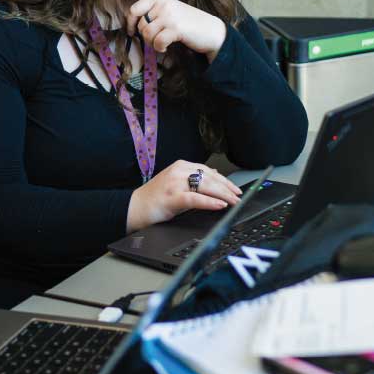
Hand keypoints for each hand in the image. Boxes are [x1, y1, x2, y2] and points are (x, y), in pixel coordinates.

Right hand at [127, 160, 242, 231]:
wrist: (134, 208)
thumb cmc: (155, 199)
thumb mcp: (177, 185)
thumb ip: (194, 181)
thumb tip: (217, 181)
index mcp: (181, 166)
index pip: (209, 172)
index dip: (225, 181)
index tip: (236, 189)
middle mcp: (179, 171)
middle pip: (210, 178)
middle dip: (228, 189)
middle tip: (239, 197)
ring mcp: (175, 183)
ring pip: (206, 186)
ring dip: (223, 195)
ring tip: (234, 202)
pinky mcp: (172, 197)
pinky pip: (195, 198)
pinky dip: (210, 202)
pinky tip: (220, 205)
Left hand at [128, 0, 226, 59]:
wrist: (212, 31)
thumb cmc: (190, 24)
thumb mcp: (171, 12)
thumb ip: (155, 14)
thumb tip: (134, 26)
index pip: (135, 8)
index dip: (129, 22)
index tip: (131, 32)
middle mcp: (164, 5)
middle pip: (141, 25)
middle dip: (146, 37)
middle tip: (156, 41)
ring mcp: (170, 16)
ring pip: (147, 34)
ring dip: (152, 44)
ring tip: (162, 45)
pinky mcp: (176, 28)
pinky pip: (157, 42)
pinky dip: (159, 48)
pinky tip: (166, 48)